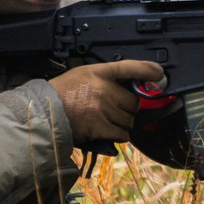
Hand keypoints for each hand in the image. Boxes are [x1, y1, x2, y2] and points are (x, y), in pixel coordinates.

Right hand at [49, 60, 164, 143]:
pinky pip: (122, 134)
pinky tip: (108, 132)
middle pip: (133, 102)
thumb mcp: (81, 75)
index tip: (159, 73)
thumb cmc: (61, 94)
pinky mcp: (101, 127)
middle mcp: (104, 89)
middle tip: (115, 111)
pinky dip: (119, 135)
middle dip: (128, 109)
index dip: (146, 70)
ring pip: (129, 120)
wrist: (44, 113)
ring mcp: (104, 109)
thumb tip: (124, 90)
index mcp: (99, 73)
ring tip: (107, 121)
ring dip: (122, 123)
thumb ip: (102, 79)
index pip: (128, 67)